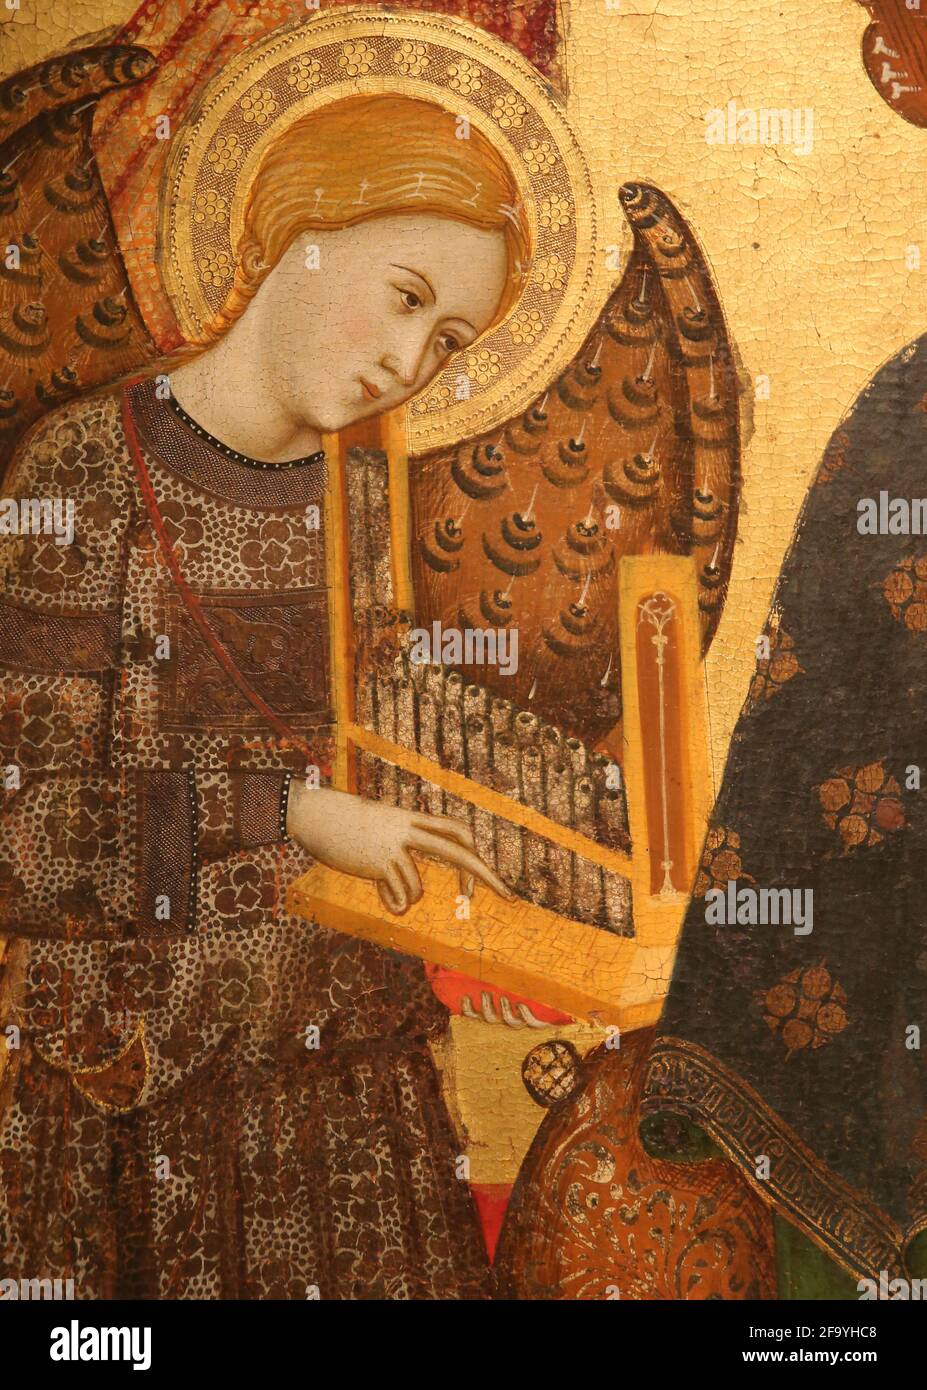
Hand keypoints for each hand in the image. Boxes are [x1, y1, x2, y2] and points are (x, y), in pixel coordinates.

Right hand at [286, 784, 513, 913]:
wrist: (316, 815)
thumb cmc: (345, 826)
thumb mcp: (380, 833)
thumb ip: (399, 859)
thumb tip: (409, 900)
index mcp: (412, 819)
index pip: (457, 831)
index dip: (474, 854)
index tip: (482, 880)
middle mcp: (410, 831)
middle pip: (460, 853)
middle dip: (487, 877)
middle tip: (511, 896)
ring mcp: (395, 847)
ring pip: (418, 888)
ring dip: (405, 896)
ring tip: (384, 887)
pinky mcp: (379, 862)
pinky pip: (397, 897)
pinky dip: (392, 903)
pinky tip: (375, 891)